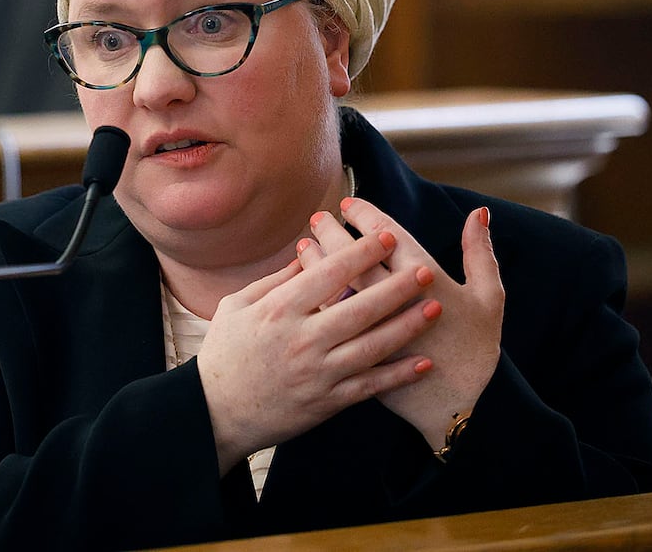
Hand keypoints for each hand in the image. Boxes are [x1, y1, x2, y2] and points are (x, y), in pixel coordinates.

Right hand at [196, 225, 440, 473]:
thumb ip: (275, 282)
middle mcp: (301, 339)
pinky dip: (398, 375)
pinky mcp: (326, 402)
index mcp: (279, 310)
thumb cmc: (224, 353)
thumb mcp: (237, 306)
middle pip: (360, 308)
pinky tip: (423, 362)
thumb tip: (307, 255)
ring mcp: (317, 373)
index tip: (387, 237)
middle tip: (425, 269)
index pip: (329, 274)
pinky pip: (369, 386)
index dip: (362, 253)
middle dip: (397, 287)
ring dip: (407, 326)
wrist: (216, 412)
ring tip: (434, 307)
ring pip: (372, 346)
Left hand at [304, 199, 504, 451]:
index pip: (389, 237)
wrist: (457, 410)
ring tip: (306, 241)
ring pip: (336, 286)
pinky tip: (304, 284)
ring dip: (317, 261)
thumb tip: (477, 212)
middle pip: (354, 258)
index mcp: (428, 284)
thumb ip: (480, 255)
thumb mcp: (489, 301)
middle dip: (333, 232)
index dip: (366, 217)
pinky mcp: (356, 354)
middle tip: (319, 216)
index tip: (349, 204)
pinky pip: (328, 319)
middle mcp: (396, 305)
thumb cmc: (475, 352)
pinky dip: (314, 297)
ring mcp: (372, 331)